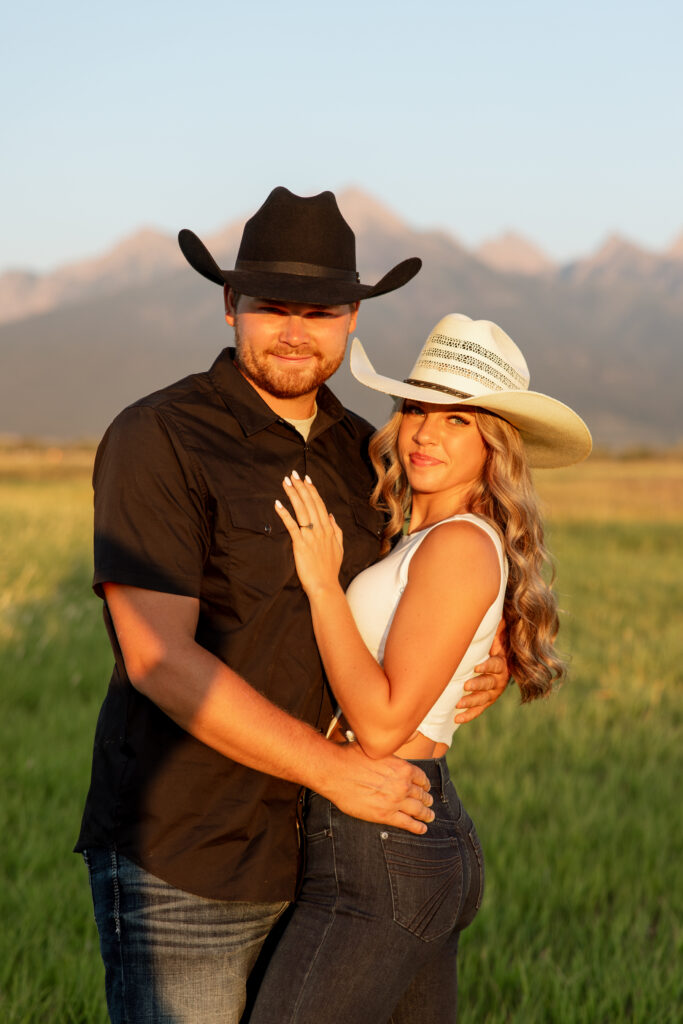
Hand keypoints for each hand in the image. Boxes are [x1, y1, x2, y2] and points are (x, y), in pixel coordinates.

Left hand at [275, 471, 343, 595]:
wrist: (325, 585)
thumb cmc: (330, 570)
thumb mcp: (339, 548)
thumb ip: (337, 531)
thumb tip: (332, 516)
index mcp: (329, 529)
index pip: (320, 505)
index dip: (312, 491)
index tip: (306, 479)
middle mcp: (321, 529)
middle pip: (310, 503)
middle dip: (301, 487)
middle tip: (293, 474)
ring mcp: (311, 536)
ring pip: (302, 510)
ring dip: (293, 494)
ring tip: (286, 482)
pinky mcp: (300, 544)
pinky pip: (291, 525)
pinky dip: (284, 513)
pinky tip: (278, 504)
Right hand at [324, 741, 434, 834]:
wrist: (335, 771)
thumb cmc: (351, 757)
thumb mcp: (376, 748)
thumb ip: (389, 752)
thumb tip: (391, 745)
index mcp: (402, 767)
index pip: (421, 778)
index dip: (425, 784)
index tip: (426, 787)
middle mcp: (402, 784)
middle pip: (421, 795)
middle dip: (427, 799)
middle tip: (429, 803)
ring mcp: (395, 801)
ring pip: (418, 810)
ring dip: (426, 814)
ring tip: (429, 816)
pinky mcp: (384, 815)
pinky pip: (407, 823)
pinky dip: (416, 827)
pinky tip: (421, 829)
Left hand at [454, 618, 510, 723]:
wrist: (496, 657)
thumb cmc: (489, 641)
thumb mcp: (493, 632)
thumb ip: (495, 625)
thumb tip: (495, 610)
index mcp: (501, 661)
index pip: (497, 665)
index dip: (488, 666)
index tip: (477, 666)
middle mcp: (499, 678)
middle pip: (490, 683)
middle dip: (478, 685)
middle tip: (465, 686)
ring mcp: (493, 691)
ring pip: (484, 699)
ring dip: (471, 702)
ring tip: (458, 704)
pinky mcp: (486, 700)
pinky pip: (478, 710)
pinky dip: (468, 715)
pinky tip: (456, 718)